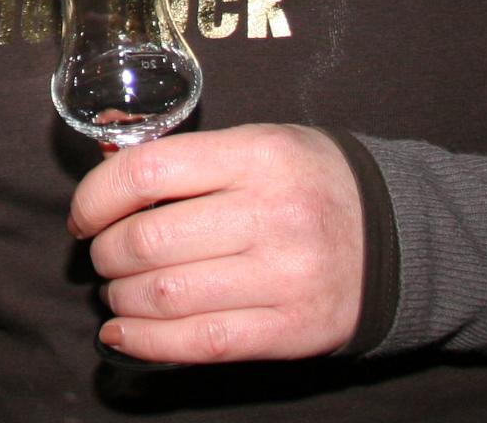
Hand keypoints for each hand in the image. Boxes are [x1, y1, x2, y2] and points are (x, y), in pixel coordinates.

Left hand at [66, 123, 364, 364]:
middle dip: (106, 253)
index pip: (148, 171)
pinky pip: (201, 342)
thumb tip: (105, 163)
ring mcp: (284, 277)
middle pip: (148, 240)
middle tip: (103, 256)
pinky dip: (147, 342)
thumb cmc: (312, 183)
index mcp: (258, 155)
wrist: (401, 238)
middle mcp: (271, 215)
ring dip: (121, 298)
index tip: (84, 216)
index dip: (96, 197)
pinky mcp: (292, 330)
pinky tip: (123, 334)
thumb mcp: (261, 143)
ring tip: (119, 291)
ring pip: (166, 295)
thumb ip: (190, 156)